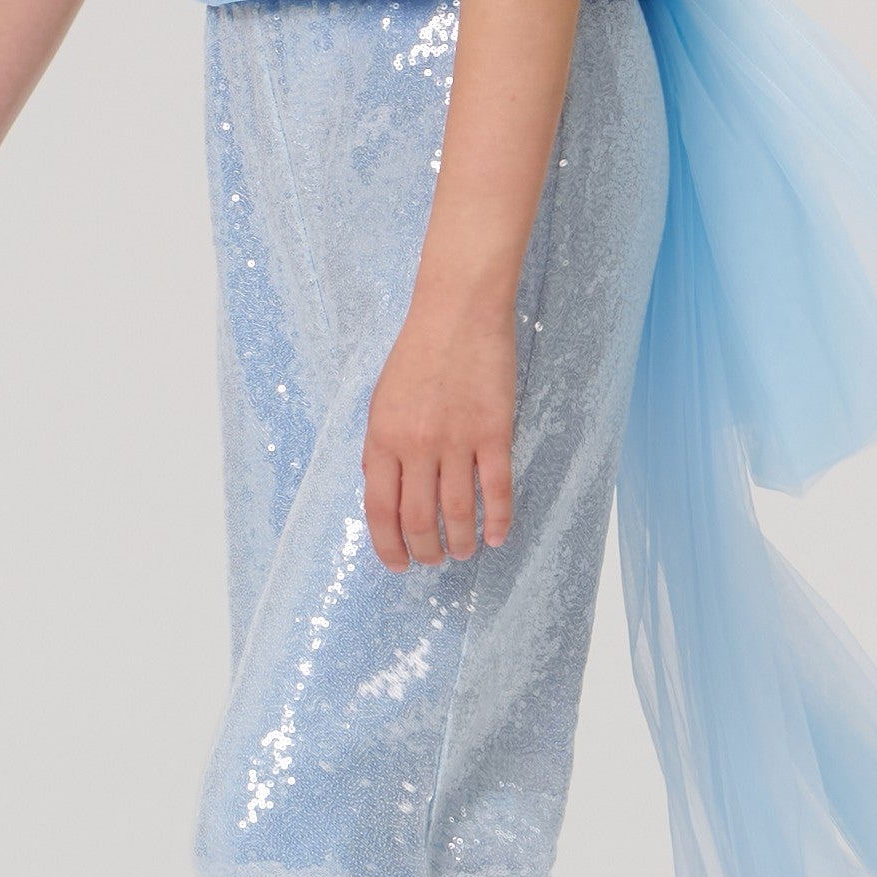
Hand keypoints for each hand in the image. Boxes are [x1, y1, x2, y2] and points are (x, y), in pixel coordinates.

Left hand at [362, 282, 517, 569]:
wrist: (457, 312)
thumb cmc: (417, 353)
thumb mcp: (381, 401)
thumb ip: (381, 449)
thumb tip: (383, 493)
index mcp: (382, 438)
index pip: (379, 510)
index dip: (388, 545)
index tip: (397, 564)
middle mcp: (416, 446)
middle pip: (418, 520)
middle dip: (424, 551)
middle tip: (432, 561)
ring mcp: (456, 441)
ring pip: (457, 512)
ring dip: (460, 542)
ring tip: (463, 553)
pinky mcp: (494, 432)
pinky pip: (496, 490)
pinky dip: (497, 520)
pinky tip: (497, 536)